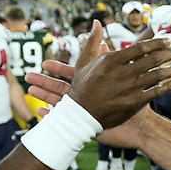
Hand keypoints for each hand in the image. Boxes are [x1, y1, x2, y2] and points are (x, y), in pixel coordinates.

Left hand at [26, 65, 160, 150]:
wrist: (141, 127)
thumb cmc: (136, 101)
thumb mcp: (127, 78)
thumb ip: (112, 60)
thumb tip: (104, 42)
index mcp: (96, 86)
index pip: (74, 74)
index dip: (59, 68)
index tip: (44, 63)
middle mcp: (89, 98)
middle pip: (63, 87)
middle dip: (45, 82)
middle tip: (28, 77)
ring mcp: (86, 113)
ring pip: (60, 103)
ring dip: (45, 97)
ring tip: (31, 93)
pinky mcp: (85, 126)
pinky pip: (64, 121)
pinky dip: (52, 115)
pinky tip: (40, 112)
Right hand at [59, 21, 170, 128]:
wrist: (80, 115)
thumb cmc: (82, 86)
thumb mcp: (83, 61)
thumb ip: (92, 41)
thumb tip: (96, 22)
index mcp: (111, 60)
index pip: (140, 47)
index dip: (157, 43)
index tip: (167, 40)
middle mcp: (122, 73)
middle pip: (152, 59)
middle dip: (169, 53)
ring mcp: (129, 88)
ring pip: (157, 75)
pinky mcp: (133, 103)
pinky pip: (156, 92)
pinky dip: (168, 86)